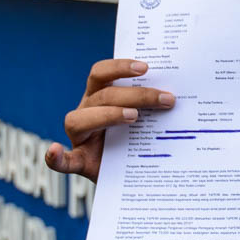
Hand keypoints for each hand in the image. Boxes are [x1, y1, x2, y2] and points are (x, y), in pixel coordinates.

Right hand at [43, 58, 174, 181]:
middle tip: (165, 99)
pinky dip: (55, 157)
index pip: (101, 73)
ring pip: (80, 120)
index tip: (146, 67)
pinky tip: (56, 151)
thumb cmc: (140, 138)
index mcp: (100, 96)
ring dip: (108, 115)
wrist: (132, 172)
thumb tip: (184, 96)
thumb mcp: (149, 119)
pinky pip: (62, 161)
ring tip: (134, 117)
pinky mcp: (79, 162)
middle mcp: (87, 111)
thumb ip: (157, 108)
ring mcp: (80, 137)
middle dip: (135, 95)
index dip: (120, 67)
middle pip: (103, 96)